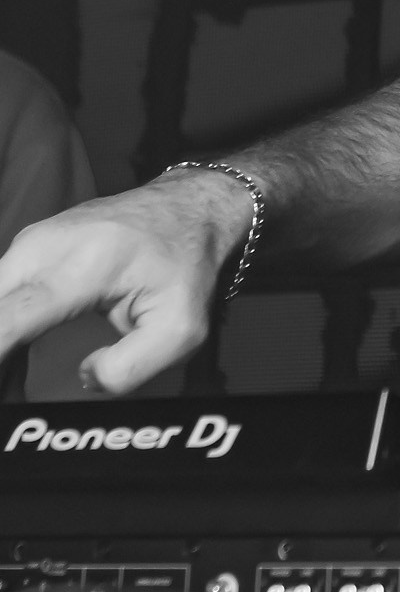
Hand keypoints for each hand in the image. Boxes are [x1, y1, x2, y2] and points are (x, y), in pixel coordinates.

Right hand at [0, 172, 254, 394]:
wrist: (188, 208)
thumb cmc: (185, 265)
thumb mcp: (180, 328)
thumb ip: (131, 367)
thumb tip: (87, 377)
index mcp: (84, 266)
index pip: (12, 316)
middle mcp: (47, 246)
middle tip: (12, 383)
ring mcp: (33, 240)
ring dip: (1, 334)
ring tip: (12, 372)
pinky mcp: (29, 243)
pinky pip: (0, 288)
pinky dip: (3, 318)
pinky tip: (12, 345)